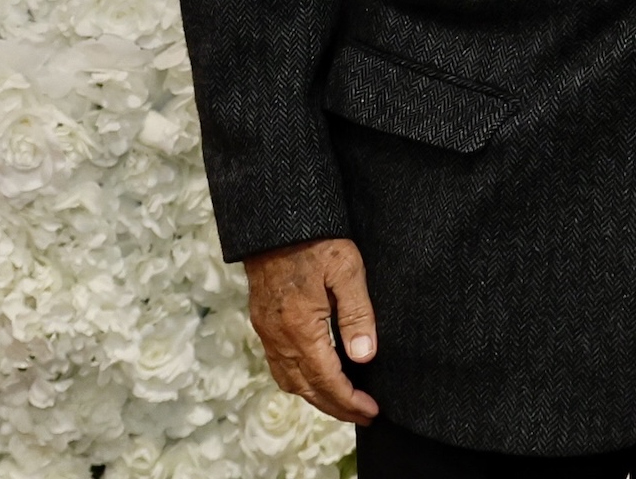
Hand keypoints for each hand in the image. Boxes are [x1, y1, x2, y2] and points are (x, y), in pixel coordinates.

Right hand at [243, 236, 379, 423]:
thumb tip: (365, 358)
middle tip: (363, 414)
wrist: (275, 220)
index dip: (350, 401)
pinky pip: (278, 365)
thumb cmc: (316, 239)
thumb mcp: (346, 270)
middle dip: (336, 407)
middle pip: (307, 389)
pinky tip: (315, 376)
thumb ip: (356, 315)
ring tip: (343, 401)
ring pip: (289, 381)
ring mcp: (267, 331)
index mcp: (301, 328)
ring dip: (316, 397)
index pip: (327, 380)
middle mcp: (279, 337)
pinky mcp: (263, 322)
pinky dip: (299, 381)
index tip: (372, 410)